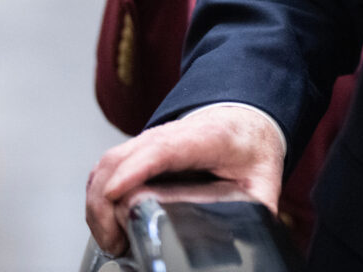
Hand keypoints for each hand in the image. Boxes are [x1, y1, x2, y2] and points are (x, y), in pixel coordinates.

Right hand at [85, 105, 284, 255]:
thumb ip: (259, 208)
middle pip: (123, 157)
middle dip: (107, 200)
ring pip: (108, 163)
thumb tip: (250, 236)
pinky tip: (107, 223)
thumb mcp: (264, 180)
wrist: (246, 121)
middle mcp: (172, 133)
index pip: (164, 148)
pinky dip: (98, 195)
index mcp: (208, 138)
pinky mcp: (138, 150)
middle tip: (117, 241)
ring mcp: (151, 140)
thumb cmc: (252, 149)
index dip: (136, 168)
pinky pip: (106, 168)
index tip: (116, 193)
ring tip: (112, 240)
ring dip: (98, 202)